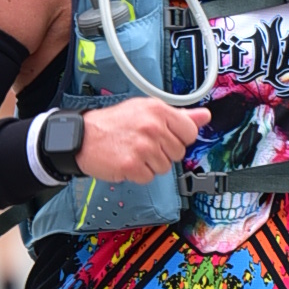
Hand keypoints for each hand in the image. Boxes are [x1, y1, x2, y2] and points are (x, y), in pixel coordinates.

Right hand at [72, 99, 207, 183]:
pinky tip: (127, 162)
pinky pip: (149, 177)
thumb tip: (205, 117)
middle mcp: (153, 127)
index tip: (165, 137)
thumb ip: (179, 116)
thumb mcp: (147, 111)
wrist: (83, 136)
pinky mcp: (132, 165)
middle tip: (144, 144)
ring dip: (150, 164)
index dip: (179, 138)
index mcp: (158, 110)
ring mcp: (143, 147)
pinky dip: (139, 174)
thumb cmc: (114, 124)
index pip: (190, 132)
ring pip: (165, 167)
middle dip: (164, 152)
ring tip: (134, 152)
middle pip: (178, 153)